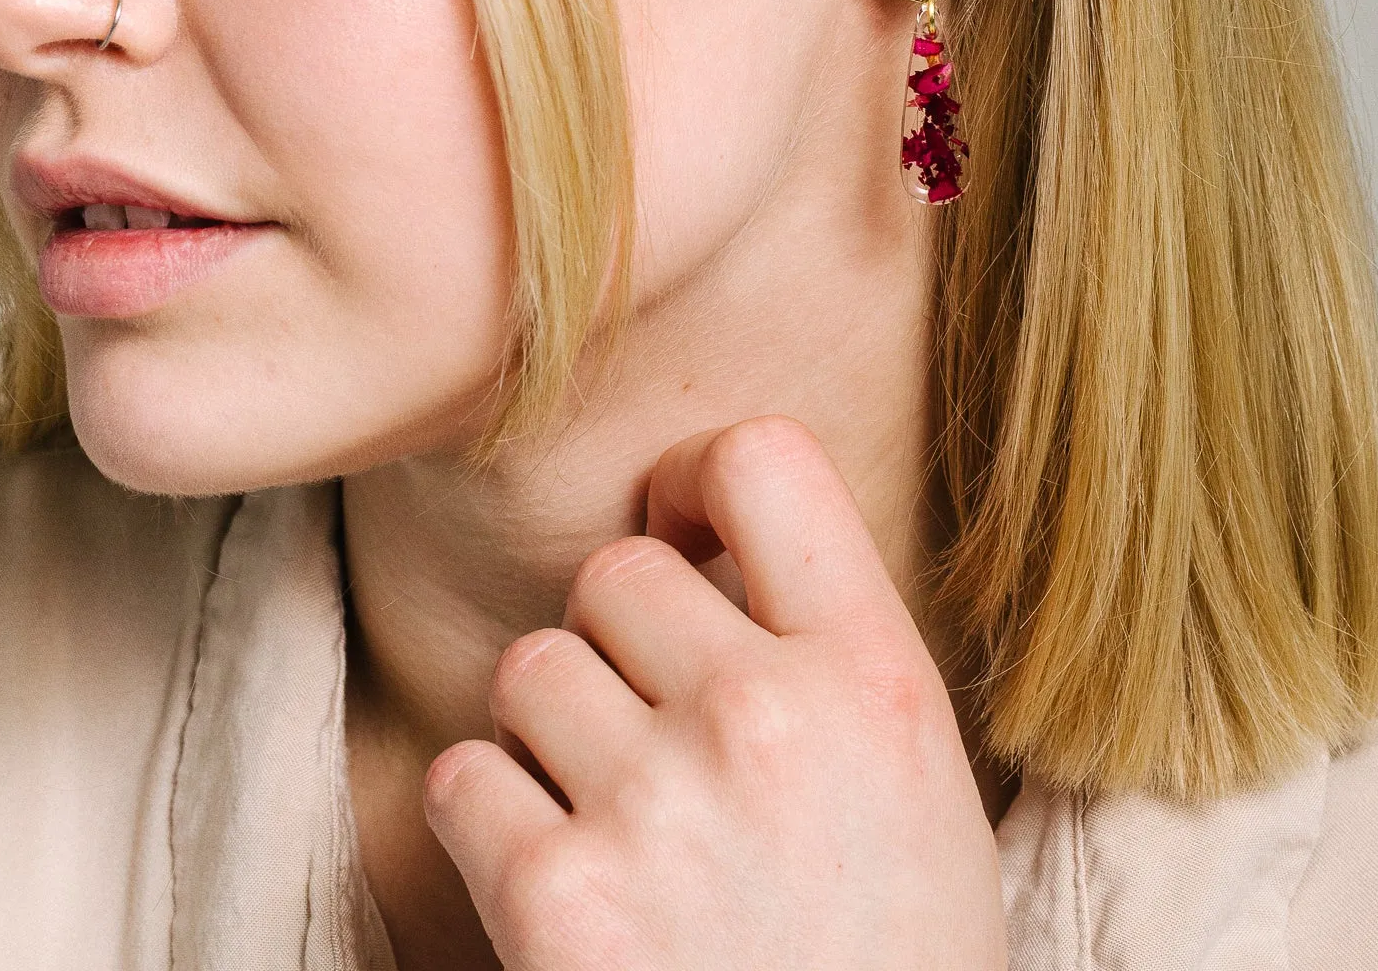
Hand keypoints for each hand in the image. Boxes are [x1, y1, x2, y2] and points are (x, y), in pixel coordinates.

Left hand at [423, 416, 1006, 968]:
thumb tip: (691, 539)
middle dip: (614, 644)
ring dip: (549, 740)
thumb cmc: (886, 962)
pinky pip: (462, 777)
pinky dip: (488, 828)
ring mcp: (660, 804)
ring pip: (529, 670)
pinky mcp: (558, 900)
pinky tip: (558, 891)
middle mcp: (769, 716)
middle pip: (613, 572)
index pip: (763, 457)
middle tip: (652, 743)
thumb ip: (824, 650)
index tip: (688, 541)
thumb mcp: (915, 784)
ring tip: (618, 832)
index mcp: (877, 676)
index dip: (697, 482)